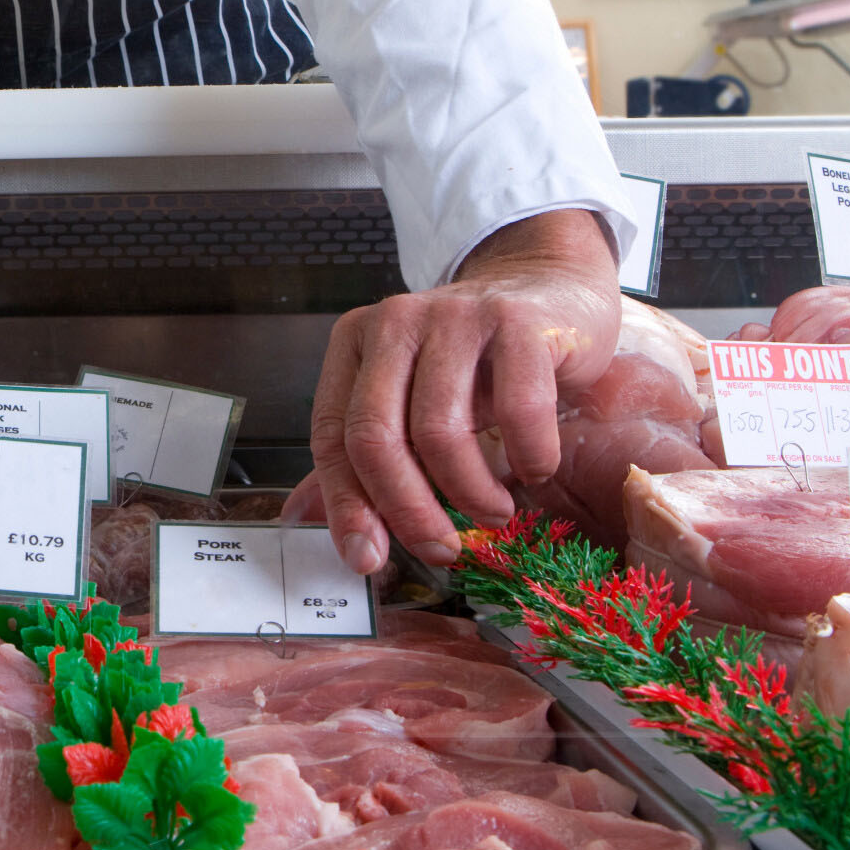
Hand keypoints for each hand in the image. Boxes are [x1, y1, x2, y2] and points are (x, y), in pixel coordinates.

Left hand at [306, 208, 619, 575]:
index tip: (368, 558)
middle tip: (439, 549)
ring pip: (439, 430)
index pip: (333, 435)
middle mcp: (396, 321)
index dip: (347, 505)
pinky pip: (516, 410)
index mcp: (356, 341)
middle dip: (405, 509)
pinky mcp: (517, 320)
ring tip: (494, 511)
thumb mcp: (410, 400)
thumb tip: (298, 520)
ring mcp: (456, 315)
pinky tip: (535, 469)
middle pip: (375, 435)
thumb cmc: (479, 360)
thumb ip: (358, 457)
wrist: (552, 290)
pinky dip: (527, 458)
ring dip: (470, 493)